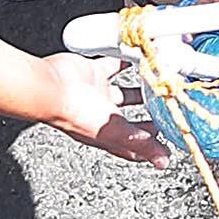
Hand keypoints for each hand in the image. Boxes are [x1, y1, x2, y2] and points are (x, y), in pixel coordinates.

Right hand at [42, 52, 168, 167]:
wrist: (51, 87)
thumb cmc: (75, 113)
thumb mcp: (116, 132)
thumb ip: (141, 144)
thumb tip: (162, 162)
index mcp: (106, 135)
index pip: (130, 147)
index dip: (147, 148)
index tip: (166, 143)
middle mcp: (101, 116)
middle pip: (129, 119)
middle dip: (148, 115)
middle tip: (167, 109)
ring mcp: (97, 94)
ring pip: (124, 92)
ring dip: (141, 87)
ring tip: (159, 82)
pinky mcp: (94, 73)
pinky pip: (114, 65)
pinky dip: (127, 61)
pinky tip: (140, 56)